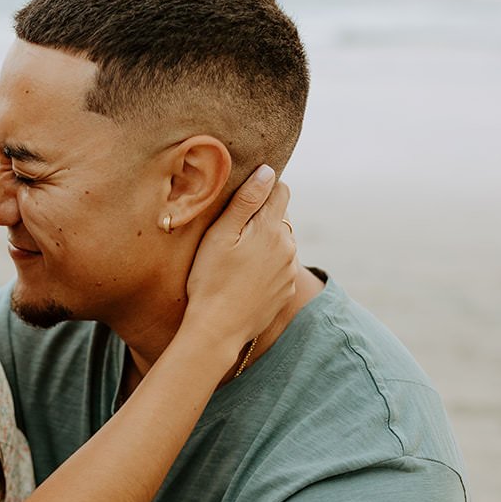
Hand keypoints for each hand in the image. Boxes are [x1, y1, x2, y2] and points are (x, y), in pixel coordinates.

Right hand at [182, 166, 296, 354]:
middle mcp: (288, 247)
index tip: (243, 200)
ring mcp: (290, 272)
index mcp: (272, 228)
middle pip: (280, 218)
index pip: (280, 190)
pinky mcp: (286, 292)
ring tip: (237, 260)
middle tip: (233, 235)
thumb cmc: (210, 280)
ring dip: (265, 244)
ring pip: (281, 244)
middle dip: (262, 219)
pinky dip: (267, 268)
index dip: (262, 189)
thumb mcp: (221, 235)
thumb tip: (268, 171)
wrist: (217, 330)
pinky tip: (244, 280)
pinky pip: (280, 269)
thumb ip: (246, 200)